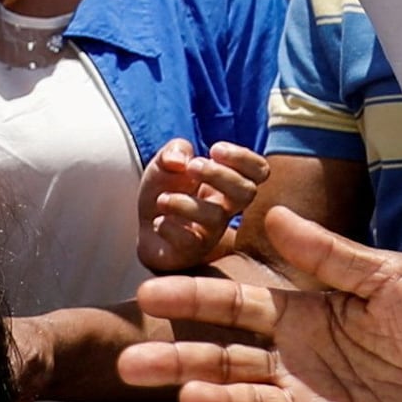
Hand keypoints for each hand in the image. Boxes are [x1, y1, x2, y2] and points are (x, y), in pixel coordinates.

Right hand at [125, 204, 401, 401]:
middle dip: (180, 361)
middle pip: (228, 362)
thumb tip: (275, 214)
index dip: (196, 301)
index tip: (150, 291)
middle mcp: (297, 365)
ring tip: (187, 397)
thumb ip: (331, 255)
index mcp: (304, 317)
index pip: (238, 308)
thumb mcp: (388, 276)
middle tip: (134, 361)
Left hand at [140, 139, 274, 275]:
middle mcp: (225, 208)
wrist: (143, 227)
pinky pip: (190, 241)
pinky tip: (159, 222)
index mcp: (227, 183)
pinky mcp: (191, 252)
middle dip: (219, 174)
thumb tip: (179, 160)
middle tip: (191, 167)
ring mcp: (211, 232)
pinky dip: (170, 227)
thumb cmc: (165, 190)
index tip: (214, 149)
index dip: (243, 158)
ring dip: (185, 203)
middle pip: (247, 192)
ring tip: (161, 199)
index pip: (258, 171)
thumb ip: (174, 151)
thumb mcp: (165, 163)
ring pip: (215, 217)